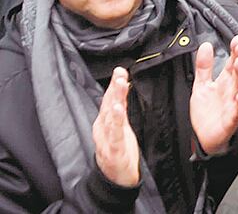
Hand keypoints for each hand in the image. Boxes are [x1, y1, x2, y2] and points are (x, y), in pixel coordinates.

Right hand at [93, 68, 140, 187]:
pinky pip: (115, 134)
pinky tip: (118, 109)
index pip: (109, 100)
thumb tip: (123, 86)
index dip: (114, 85)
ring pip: (110, 116)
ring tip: (120, 85)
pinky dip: (116, 121)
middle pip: (108, 105)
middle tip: (120, 72)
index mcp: (104, 122)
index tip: (120, 70)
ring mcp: (106, 139)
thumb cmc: (118, 149)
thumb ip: (121, 107)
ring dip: (115, 99)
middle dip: (114, 88)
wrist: (115, 178)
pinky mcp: (114, 150)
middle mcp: (102, 129)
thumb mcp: (120, 126)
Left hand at [190, 36, 237, 155]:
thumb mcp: (201, 85)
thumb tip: (206, 45)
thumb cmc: (207, 111)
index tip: (237, 39)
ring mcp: (233, 104)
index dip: (236, 51)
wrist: (205, 137)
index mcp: (225, 81)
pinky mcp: (231, 119)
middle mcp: (232, 90)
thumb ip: (204, 66)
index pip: (232, 62)